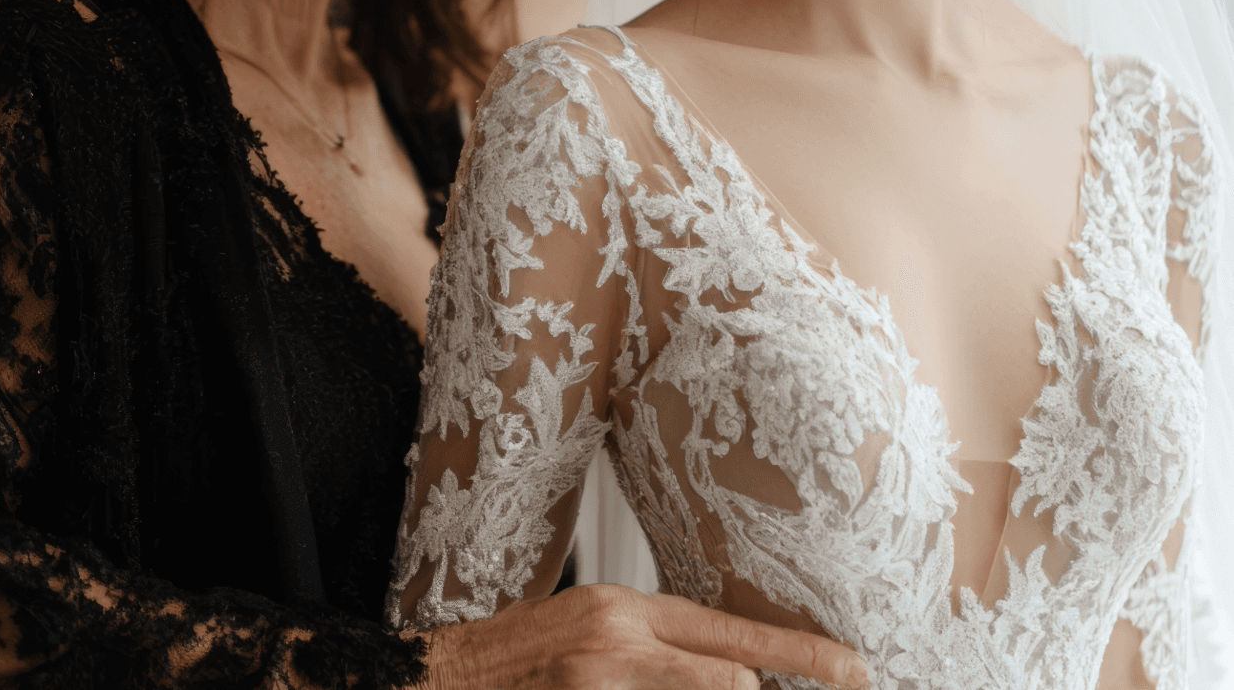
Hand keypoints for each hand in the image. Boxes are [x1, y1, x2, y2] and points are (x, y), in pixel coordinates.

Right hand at [422, 583, 868, 688]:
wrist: (438, 686)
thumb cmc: (515, 661)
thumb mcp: (588, 628)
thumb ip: (653, 643)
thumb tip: (732, 672)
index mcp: (620, 610)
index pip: (730, 633)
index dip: (800, 655)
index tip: (854, 669)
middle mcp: (616, 645)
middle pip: (730, 681)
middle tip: (779, 688)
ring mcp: (602, 689)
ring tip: (649, 684)